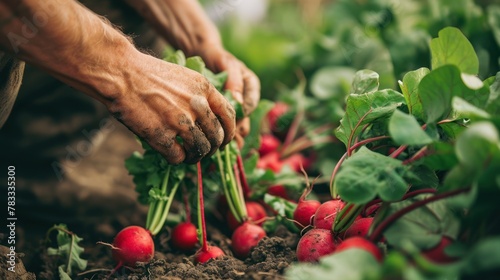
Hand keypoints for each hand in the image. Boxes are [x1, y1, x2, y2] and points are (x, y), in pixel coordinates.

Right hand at [108, 51, 235, 163]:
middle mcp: (197, 106)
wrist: (121, 73)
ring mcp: (180, 121)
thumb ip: (201, 96)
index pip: (229, 116)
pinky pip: (178, 157)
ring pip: (201, 150)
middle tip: (204, 151)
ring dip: (196, 157)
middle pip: (217, 137)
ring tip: (189, 156)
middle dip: (213, 148)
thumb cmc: (149, 73)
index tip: (224, 140)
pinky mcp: (162, 135)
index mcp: (205, 89)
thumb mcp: (184, 76)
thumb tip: (212, 119)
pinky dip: (178, 159)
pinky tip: (172, 155)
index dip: (229, 132)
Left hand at [197, 47, 260, 139]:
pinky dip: (221, 135)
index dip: (243, 112)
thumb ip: (235, 81)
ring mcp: (235, 108)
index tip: (232, 117)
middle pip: (245, 119)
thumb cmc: (217, 57)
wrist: (203, 57)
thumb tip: (238, 102)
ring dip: (230, 136)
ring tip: (221, 144)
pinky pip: (226, 127)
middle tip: (227, 139)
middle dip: (237, 130)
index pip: (251, 104)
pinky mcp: (223, 114)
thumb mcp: (227, 64)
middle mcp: (245, 99)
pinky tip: (214, 142)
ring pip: (237, 126)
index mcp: (251, 87)